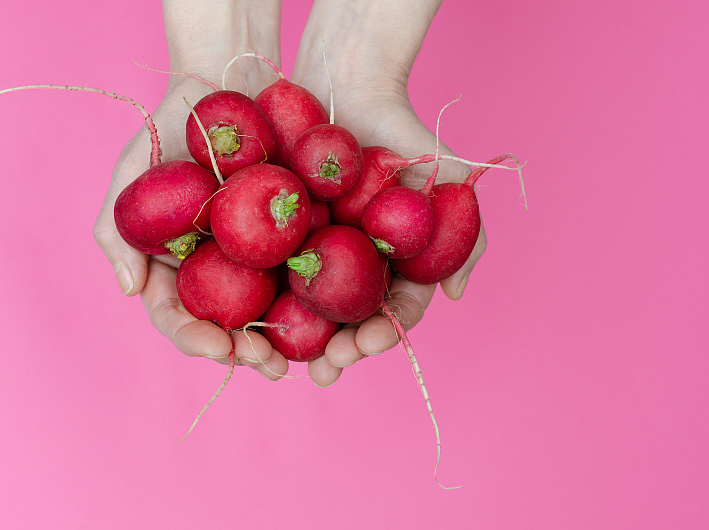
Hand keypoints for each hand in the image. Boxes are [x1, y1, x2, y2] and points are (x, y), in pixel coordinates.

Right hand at [93, 1, 289, 379]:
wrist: (229, 85)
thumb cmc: (171, 126)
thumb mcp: (132, 170)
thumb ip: (118, 229)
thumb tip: (129, 290)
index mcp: (176, 266)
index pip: (179, 315)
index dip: (196, 338)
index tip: (219, 349)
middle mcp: (218, 269)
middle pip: (229, 326)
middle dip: (247, 352)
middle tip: (268, 365)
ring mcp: (258, 256)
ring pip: (272, 311)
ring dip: (287, 341)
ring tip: (308, 359)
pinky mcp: (297, 236)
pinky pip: (310, 273)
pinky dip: (320, 299)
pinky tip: (337, 318)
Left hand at [290, 0, 485, 385]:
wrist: (346, 80)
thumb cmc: (400, 128)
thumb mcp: (445, 179)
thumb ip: (465, 236)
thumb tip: (456, 296)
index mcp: (391, 261)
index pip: (388, 310)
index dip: (379, 335)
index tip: (362, 347)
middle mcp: (352, 261)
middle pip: (343, 319)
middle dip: (335, 350)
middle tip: (322, 370)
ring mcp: (313, 247)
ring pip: (301, 305)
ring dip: (294, 339)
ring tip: (279, 360)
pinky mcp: (276, 229)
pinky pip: (264, 269)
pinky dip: (257, 296)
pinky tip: (246, 319)